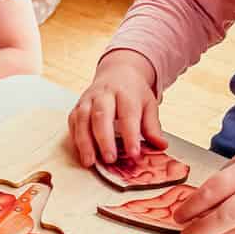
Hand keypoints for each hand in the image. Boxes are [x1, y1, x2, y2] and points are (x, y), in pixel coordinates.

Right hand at [68, 49, 165, 166]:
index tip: (133, 154)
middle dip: (104, 140)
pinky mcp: (77, 106)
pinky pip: (73, 122)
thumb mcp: (148, 105)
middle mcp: (104, 94)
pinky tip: (82, 152)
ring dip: (85, 142)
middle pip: (101, 116)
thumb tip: (161, 146)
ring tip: (90, 161)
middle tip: (110, 159)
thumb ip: (152, 127)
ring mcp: (88, 99)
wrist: (117, 72)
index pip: (128, 115)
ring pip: (83, 119)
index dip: (130, 135)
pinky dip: (76, 138)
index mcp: (126, 93)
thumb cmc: (133, 92)